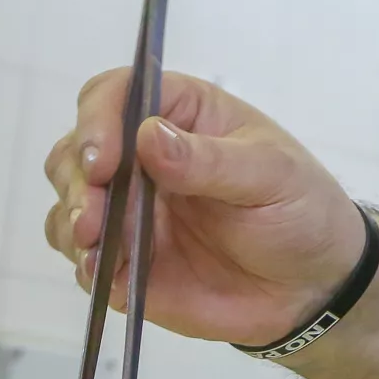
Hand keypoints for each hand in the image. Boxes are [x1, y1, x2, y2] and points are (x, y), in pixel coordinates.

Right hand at [43, 70, 366, 346]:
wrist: (310, 286)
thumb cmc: (300, 210)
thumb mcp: (271, 176)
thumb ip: (210, 161)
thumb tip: (148, 136)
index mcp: (184, 115)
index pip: (119, 93)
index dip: (99, 119)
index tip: (103, 160)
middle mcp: (145, 158)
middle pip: (77, 149)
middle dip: (76, 178)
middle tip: (93, 215)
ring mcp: (131, 210)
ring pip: (69, 202)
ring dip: (72, 221)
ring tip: (96, 242)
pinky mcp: (125, 260)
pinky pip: (82, 257)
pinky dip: (84, 262)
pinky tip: (105, 274)